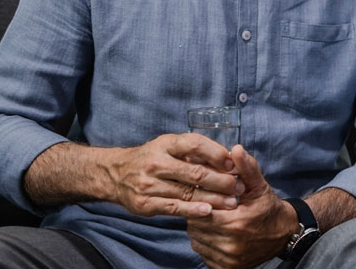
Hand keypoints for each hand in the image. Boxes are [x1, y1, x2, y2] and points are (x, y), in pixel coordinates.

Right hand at [106, 133, 241, 217]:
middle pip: (195, 172)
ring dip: (213, 198)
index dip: (217, 154)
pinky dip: (193, 210)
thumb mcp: (170, 146)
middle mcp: (156, 163)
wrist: (115, 174)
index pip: (195, 144)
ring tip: (232, 202)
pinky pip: (174, 207)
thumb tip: (230, 157)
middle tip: (239, 187)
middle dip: (222, 181)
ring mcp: (148, 184)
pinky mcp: (144, 203)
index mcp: (165, 144)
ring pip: (187, 192)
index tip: (234, 163)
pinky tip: (208, 211)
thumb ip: (195, 151)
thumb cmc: (152, 157)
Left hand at [187, 145, 298, 268]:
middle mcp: (231, 244)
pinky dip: (206, 244)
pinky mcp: (227, 268)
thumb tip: (235, 149)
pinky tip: (217, 235)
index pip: (201, 212)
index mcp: (237, 223)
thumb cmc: (268, 208)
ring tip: (214, 221)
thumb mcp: (259, 186)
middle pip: (196, 227)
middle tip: (210, 208)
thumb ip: (246, 168)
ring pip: (197, 242)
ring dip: (201, 231)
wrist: (285, 234)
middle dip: (200, 216)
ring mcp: (229, 259)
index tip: (208, 198)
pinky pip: (203, 255)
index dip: (202, 203)